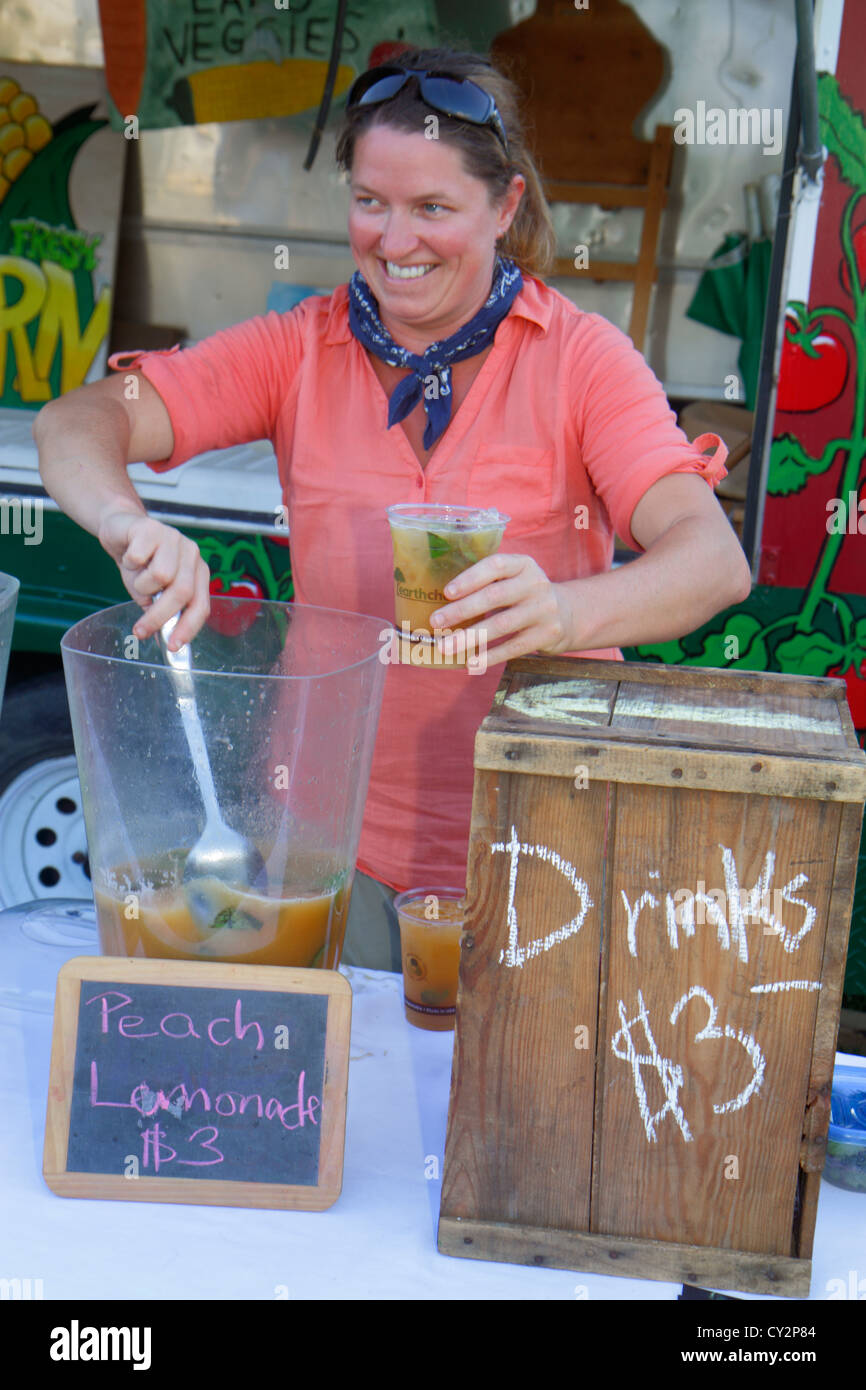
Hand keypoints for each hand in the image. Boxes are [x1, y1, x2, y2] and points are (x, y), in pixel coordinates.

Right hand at [97, 510, 210, 648]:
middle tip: (140, 630)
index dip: (188, 627)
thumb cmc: (140, 563)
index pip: (201, 605)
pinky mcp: (152, 528)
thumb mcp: (151, 591)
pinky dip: (128, 563)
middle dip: (159, 616)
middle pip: (181, 593)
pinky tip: (128, 556)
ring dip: (140, 584)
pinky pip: (138, 557)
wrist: (120, 529)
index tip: (173, 646)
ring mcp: (174, 539)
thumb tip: (163, 634)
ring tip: (135, 575)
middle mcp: (191, 554)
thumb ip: (160, 608)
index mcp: (197, 572)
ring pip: (160, 576)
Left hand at [428, 552, 573, 667]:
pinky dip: (490, 656)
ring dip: (471, 637)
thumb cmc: (524, 595)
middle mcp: (536, 584)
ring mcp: (544, 609)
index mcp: (523, 564)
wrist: (567, 613)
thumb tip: (440, 602)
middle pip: (495, 596)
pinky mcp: (548, 634)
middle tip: (436, 621)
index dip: (470, 578)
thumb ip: (488, 583)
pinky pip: (514, 647)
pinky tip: (470, 662)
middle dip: (462, 610)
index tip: (446, 592)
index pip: (495, 565)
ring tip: (446, 647)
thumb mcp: (514, 579)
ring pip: (502, 624)